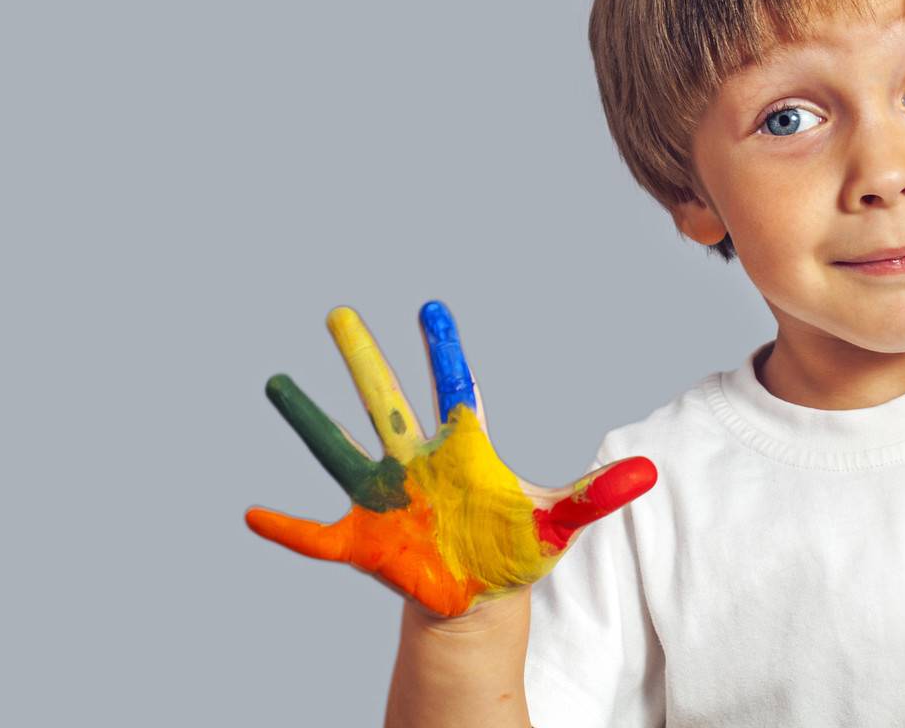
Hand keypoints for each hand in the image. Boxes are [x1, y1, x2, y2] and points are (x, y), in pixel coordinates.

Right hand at [245, 300, 656, 617]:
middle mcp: (415, 463)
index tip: (432, 306)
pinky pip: (315, 536)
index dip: (443, 350)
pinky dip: (285, 529)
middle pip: (385, 401)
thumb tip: (652, 471)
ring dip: (308, 420)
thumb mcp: (559, 522)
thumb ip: (599, 495)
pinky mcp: (363, 542)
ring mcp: (385, 500)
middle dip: (363, 359)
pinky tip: (252, 513)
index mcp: (462, 448)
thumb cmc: (514, 547)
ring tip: (276, 381)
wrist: (478, 597)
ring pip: (340, 451)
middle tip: (340, 313)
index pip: (453, 388)